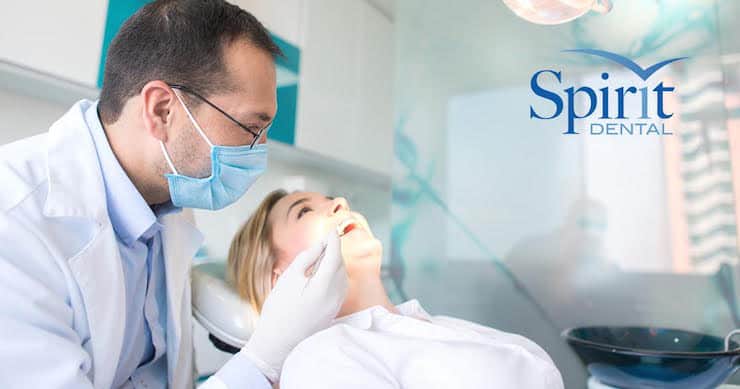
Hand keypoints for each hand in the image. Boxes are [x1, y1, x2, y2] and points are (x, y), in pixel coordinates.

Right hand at [240, 229, 347, 382]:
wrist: (278, 343)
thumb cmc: (279, 309)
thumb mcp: (289, 278)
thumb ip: (307, 259)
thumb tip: (321, 245)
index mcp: (323, 287)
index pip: (335, 256)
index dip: (333, 241)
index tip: (331, 229)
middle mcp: (335, 296)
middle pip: (340, 266)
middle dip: (335, 251)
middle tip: (325, 239)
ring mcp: (336, 305)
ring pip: (342, 276)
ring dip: (335, 263)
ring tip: (322, 254)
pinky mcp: (334, 311)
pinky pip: (340, 287)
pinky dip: (335, 275)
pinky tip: (323, 272)